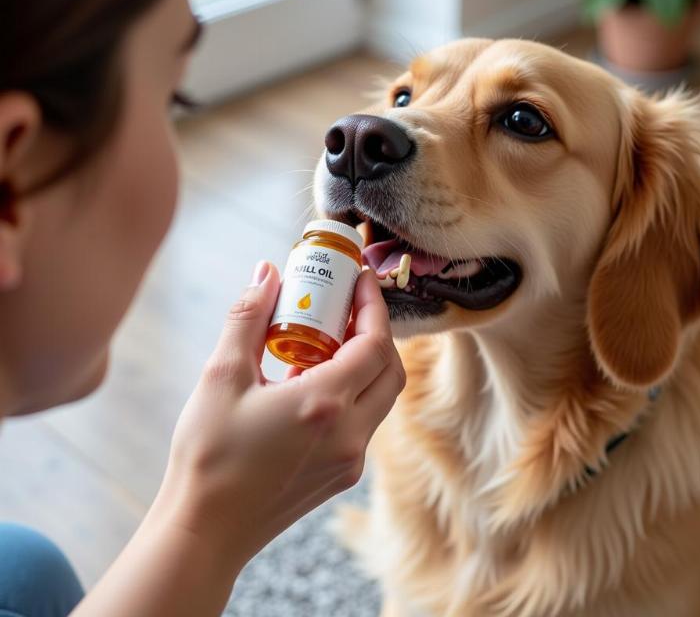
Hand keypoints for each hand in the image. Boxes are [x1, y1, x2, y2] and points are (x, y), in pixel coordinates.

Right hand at [152, 260, 404, 571]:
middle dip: (377, 331)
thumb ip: (247, 317)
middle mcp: (350, 433)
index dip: (373, 305)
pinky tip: (313, 380)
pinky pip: (363, 421)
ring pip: (381, 397)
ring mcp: (350, 459)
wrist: (204, 532)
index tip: (360, 279)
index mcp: (325, 405)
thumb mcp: (220, 375)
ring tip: (328, 337)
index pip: (375, 343)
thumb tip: (267, 273)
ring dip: (366, 362)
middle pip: (390, 369)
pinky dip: (353, 391)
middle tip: (348, 306)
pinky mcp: (341, 475)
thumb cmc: (208, 456)